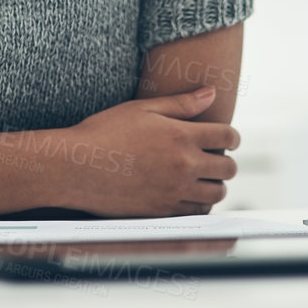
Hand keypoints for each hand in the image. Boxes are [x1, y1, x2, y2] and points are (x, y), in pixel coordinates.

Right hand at [52, 86, 240, 216]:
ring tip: (202, 176)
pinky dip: (198, 204)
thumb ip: (181, 103)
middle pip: (228, 169)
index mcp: (182, 136)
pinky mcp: (162, 212)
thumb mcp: (142, 109)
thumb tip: (212, 94)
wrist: (75, 168)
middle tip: (214, 156)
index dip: (233, 136)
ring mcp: (174, 192)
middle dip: (226, 161)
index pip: (227, 136)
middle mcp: (184, 166)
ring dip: (214, 184)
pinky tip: (186, 193)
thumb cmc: (104, 132)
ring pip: (216, 194)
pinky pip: (196, 213)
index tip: (227, 138)